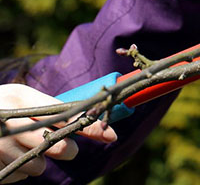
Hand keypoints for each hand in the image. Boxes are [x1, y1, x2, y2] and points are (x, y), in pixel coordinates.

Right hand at [0, 84, 116, 183]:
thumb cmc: (1, 107)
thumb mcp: (21, 99)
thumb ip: (50, 108)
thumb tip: (87, 117)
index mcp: (21, 99)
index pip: (67, 116)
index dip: (91, 128)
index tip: (112, 135)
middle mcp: (11, 124)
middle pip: (58, 147)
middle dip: (66, 148)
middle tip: (62, 144)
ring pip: (39, 166)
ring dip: (38, 159)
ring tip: (22, 145)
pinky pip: (20, 176)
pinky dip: (19, 168)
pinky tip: (7, 155)